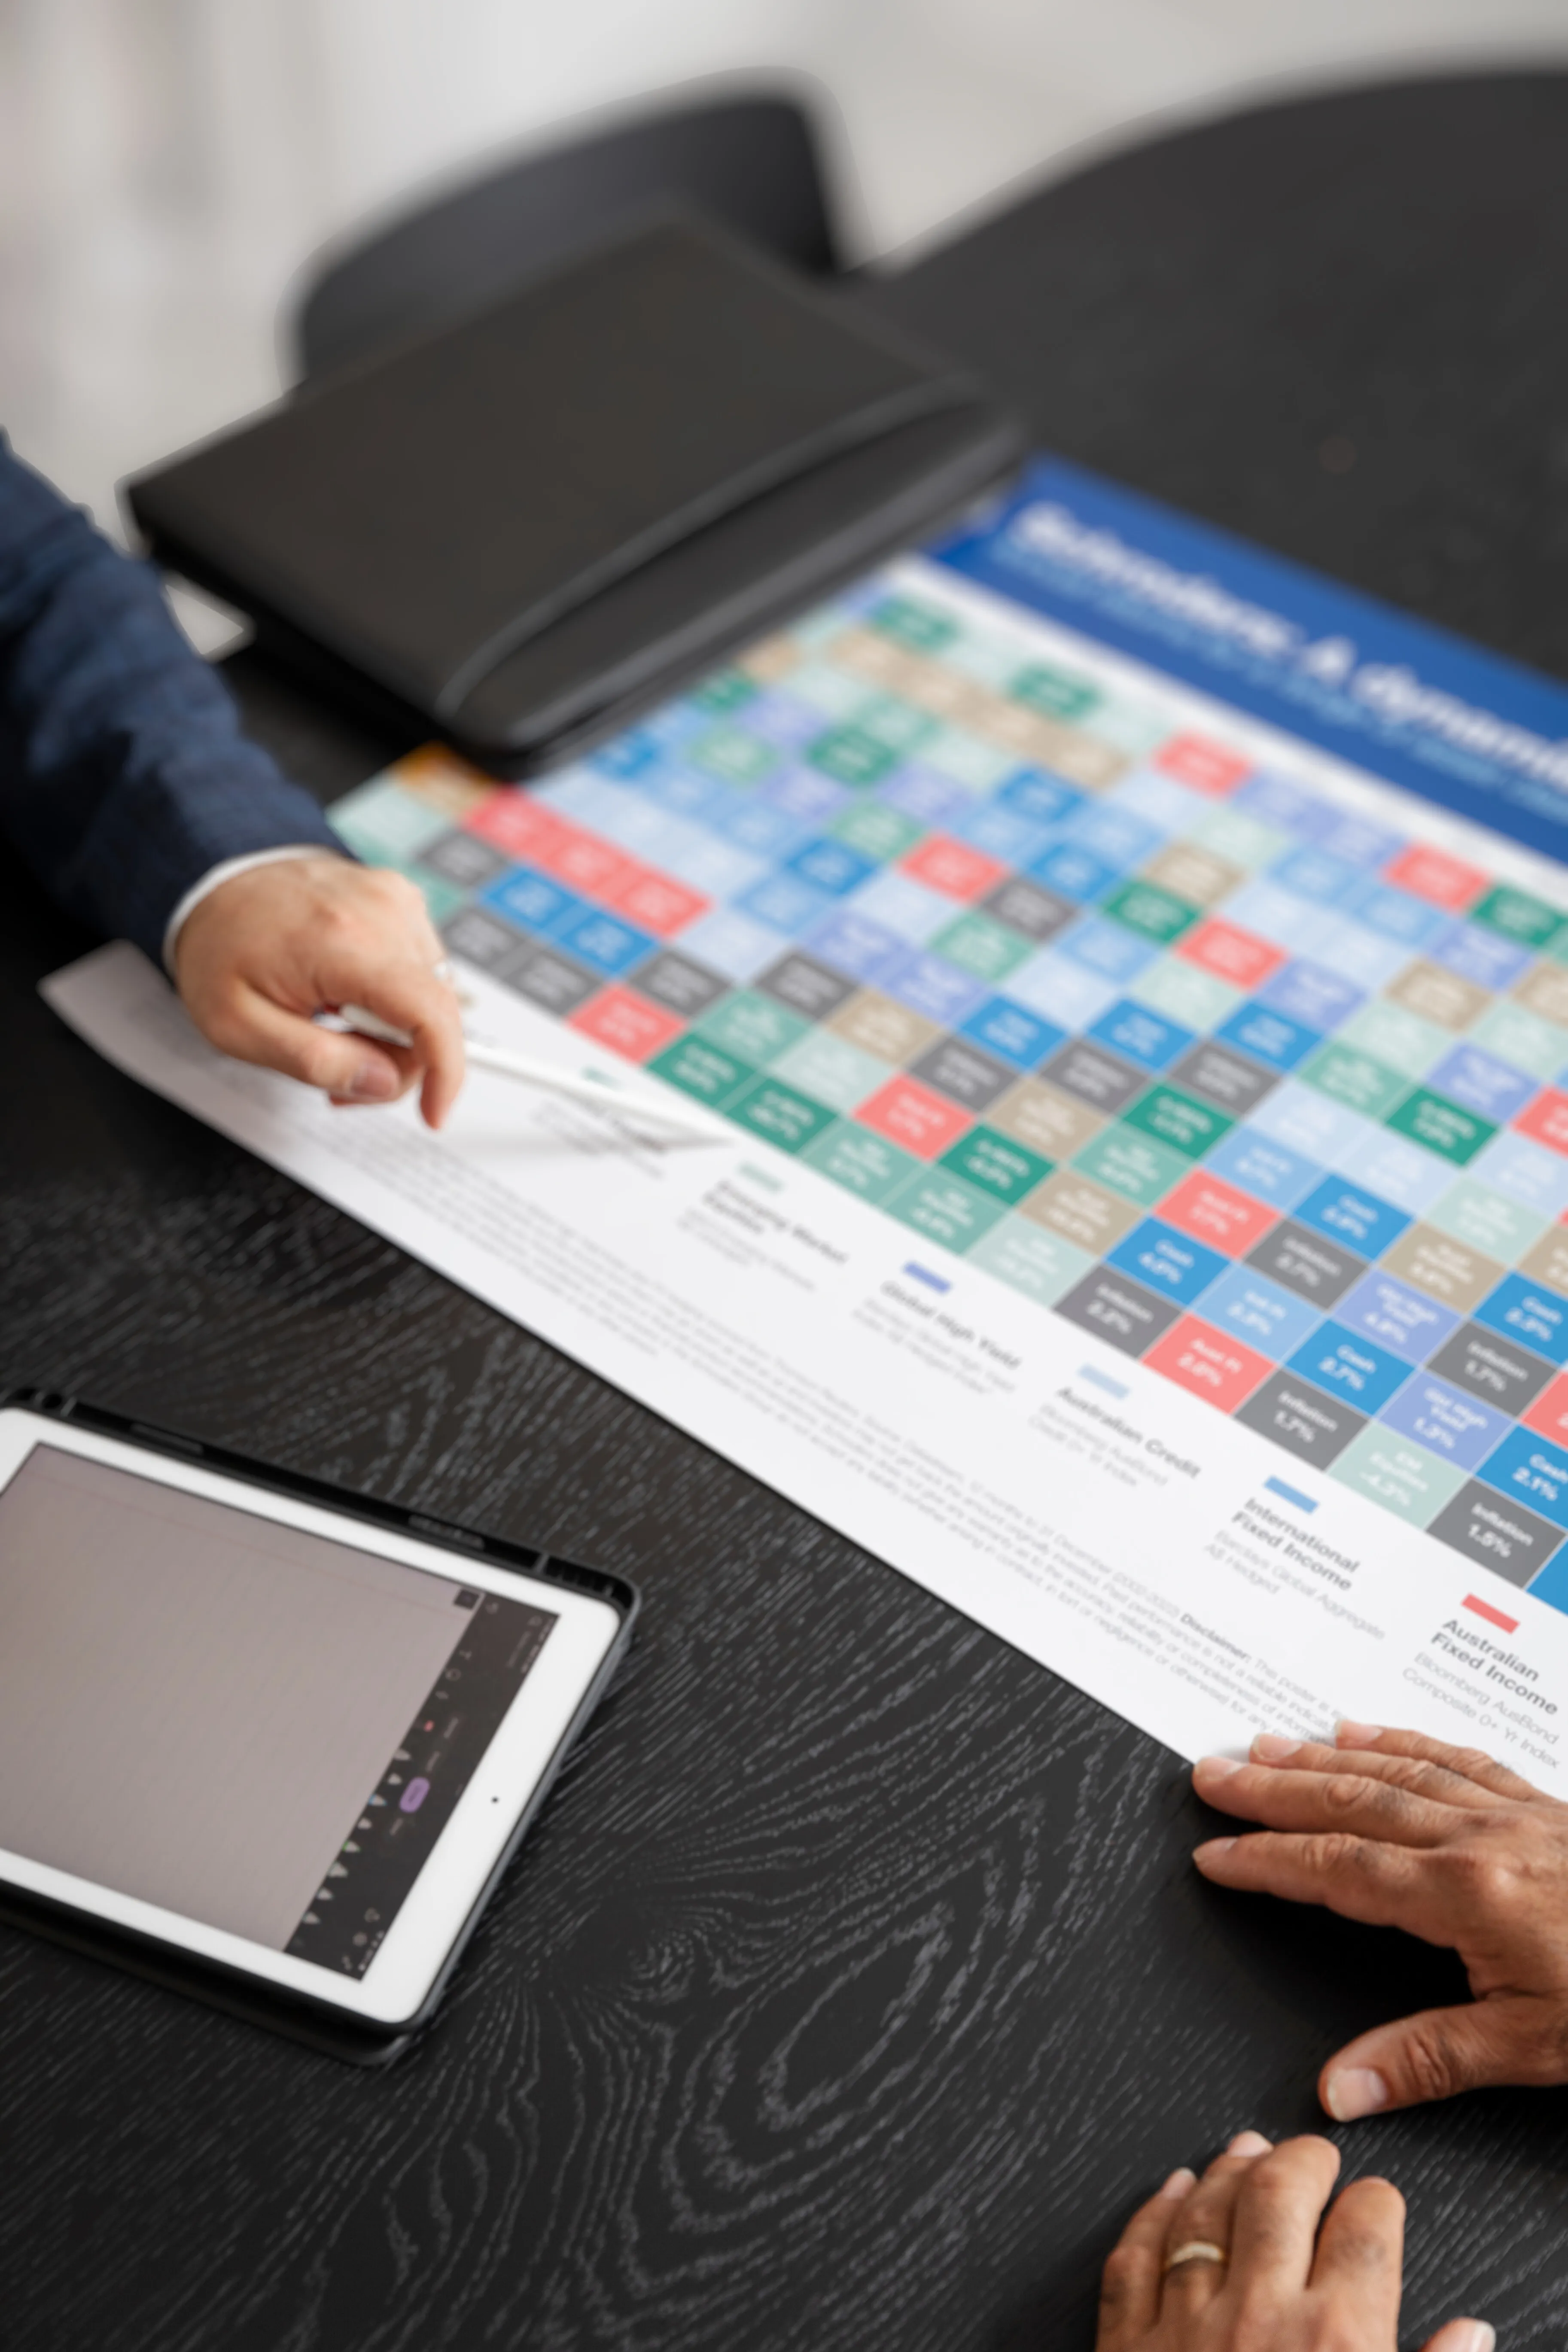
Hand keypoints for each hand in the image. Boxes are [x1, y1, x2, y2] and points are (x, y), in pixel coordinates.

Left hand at [174, 856, 464, 1128]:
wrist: (212, 880)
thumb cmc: (220, 947)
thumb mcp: (239, 1026)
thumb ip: (314, 1061)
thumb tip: (383, 1082)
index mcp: (344, 941)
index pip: (432, 1014)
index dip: (445, 1074)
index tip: (433, 1112)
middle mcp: (382, 911)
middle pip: (435, 1013)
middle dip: (399, 1061)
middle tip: (343, 1075)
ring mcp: (395, 900)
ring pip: (433, 995)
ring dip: (395, 1031)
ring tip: (338, 1028)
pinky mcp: (400, 900)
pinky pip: (423, 969)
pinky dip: (396, 998)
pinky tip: (352, 998)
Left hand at [1097, 2129, 1490, 2350]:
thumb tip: (1469, 2335)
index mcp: (1338, 2340)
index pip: (1367, 2228)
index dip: (1377, 2203)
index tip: (1379, 2203)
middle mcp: (1260, 2315)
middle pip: (1282, 2190)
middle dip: (1305, 2160)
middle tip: (1316, 2157)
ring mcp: (1185, 2324)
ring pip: (1205, 2206)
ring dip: (1229, 2169)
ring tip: (1247, 2152)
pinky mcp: (1125, 2346)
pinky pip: (1134, 2254)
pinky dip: (1153, 2212)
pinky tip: (1170, 2190)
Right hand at [1194, 1723, 1567, 2119]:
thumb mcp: (1536, 2047)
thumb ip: (1430, 2058)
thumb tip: (1341, 2087)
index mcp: (1465, 1895)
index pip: (1338, 1872)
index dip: (1268, 1863)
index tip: (1214, 1855)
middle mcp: (1478, 1837)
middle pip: (1351, 1802)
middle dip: (1271, 1789)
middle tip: (1210, 1773)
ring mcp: (1509, 1811)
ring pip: (1391, 1769)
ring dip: (1318, 1757)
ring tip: (1262, 1746)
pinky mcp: (1538, 1802)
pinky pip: (1450, 1755)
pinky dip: (1396, 1740)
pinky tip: (1361, 1729)